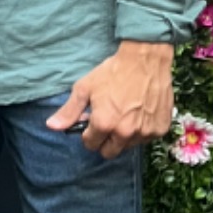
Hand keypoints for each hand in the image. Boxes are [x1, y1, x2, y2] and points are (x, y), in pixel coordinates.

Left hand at [46, 41, 174, 159]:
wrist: (145, 60)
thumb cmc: (112, 72)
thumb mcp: (85, 88)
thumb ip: (69, 111)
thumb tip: (51, 127)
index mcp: (103, 124)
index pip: (90, 144)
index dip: (88, 134)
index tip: (91, 122)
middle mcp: (125, 133)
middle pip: (109, 152)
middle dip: (104, 140)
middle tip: (107, 121)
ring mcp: (145, 133)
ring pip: (128, 146)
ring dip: (124, 136)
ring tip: (124, 113)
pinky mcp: (160, 129)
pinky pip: (146, 138)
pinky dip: (141, 130)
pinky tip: (140, 113)